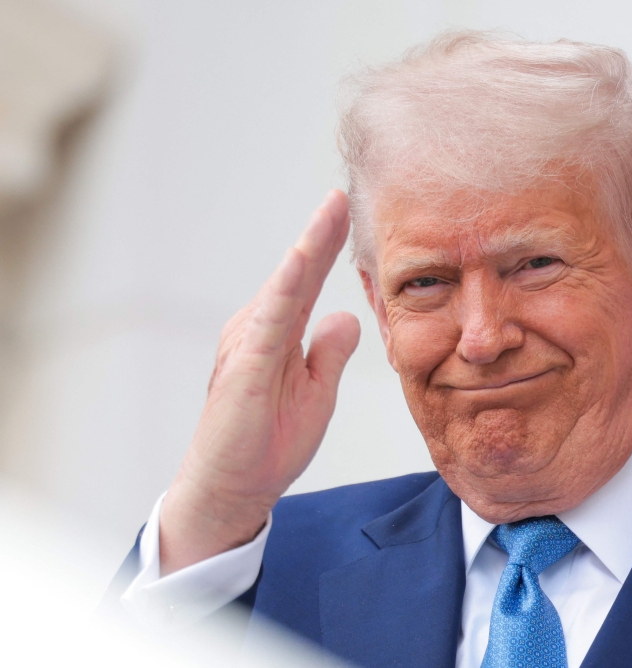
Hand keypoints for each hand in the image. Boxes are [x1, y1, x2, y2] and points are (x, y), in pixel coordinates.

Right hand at [159, 191, 360, 574]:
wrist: (232, 490)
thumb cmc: (268, 443)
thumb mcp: (316, 392)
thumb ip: (329, 353)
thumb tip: (347, 315)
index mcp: (278, 336)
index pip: (307, 282)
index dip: (327, 245)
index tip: (347, 209)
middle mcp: (258, 331)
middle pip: (295, 274)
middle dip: (320, 232)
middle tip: (344, 192)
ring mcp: (247, 344)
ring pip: (283, 287)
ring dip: (309, 247)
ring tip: (333, 208)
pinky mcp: (243, 366)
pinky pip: (269, 319)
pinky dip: (285, 287)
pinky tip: (302, 260)